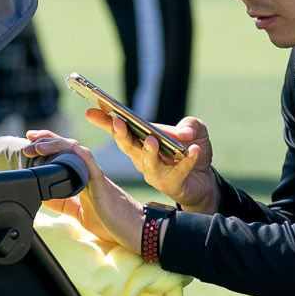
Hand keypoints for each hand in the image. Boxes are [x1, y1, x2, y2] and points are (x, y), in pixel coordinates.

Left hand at [23, 130, 146, 253]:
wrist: (134, 230)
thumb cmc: (111, 220)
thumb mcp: (79, 211)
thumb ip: (64, 202)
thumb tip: (43, 195)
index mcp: (83, 175)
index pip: (65, 152)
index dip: (48, 142)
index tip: (30, 139)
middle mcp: (89, 171)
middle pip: (67, 146)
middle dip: (46, 140)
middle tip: (28, 140)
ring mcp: (96, 176)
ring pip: (77, 151)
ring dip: (55, 146)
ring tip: (38, 147)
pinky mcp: (102, 185)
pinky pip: (92, 166)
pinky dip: (81, 155)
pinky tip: (72, 148)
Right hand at [81, 108, 220, 212]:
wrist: (204, 180)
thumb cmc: (190, 150)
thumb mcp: (195, 130)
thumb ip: (191, 124)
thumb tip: (184, 133)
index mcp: (141, 140)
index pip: (120, 130)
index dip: (104, 121)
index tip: (90, 111)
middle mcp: (142, 157)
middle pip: (128, 146)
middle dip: (122, 134)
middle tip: (118, 122)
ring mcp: (155, 173)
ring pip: (147, 163)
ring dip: (149, 151)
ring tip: (152, 140)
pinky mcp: (171, 184)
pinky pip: (179, 171)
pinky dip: (187, 160)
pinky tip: (194, 150)